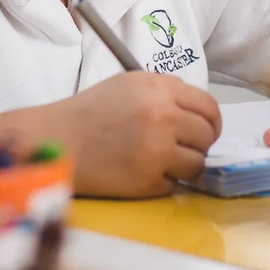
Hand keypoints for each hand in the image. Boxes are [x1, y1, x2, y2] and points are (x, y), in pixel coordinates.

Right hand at [49, 72, 220, 197]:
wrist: (58, 141)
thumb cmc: (91, 112)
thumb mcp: (130, 84)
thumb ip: (166, 91)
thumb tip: (197, 109)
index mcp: (160, 88)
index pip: (209, 107)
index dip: (211, 122)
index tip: (205, 131)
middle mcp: (163, 116)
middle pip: (207, 136)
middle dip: (198, 145)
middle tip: (180, 148)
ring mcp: (157, 150)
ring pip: (196, 164)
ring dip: (183, 166)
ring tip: (158, 161)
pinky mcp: (148, 181)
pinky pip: (174, 185)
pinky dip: (161, 182)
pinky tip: (139, 171)